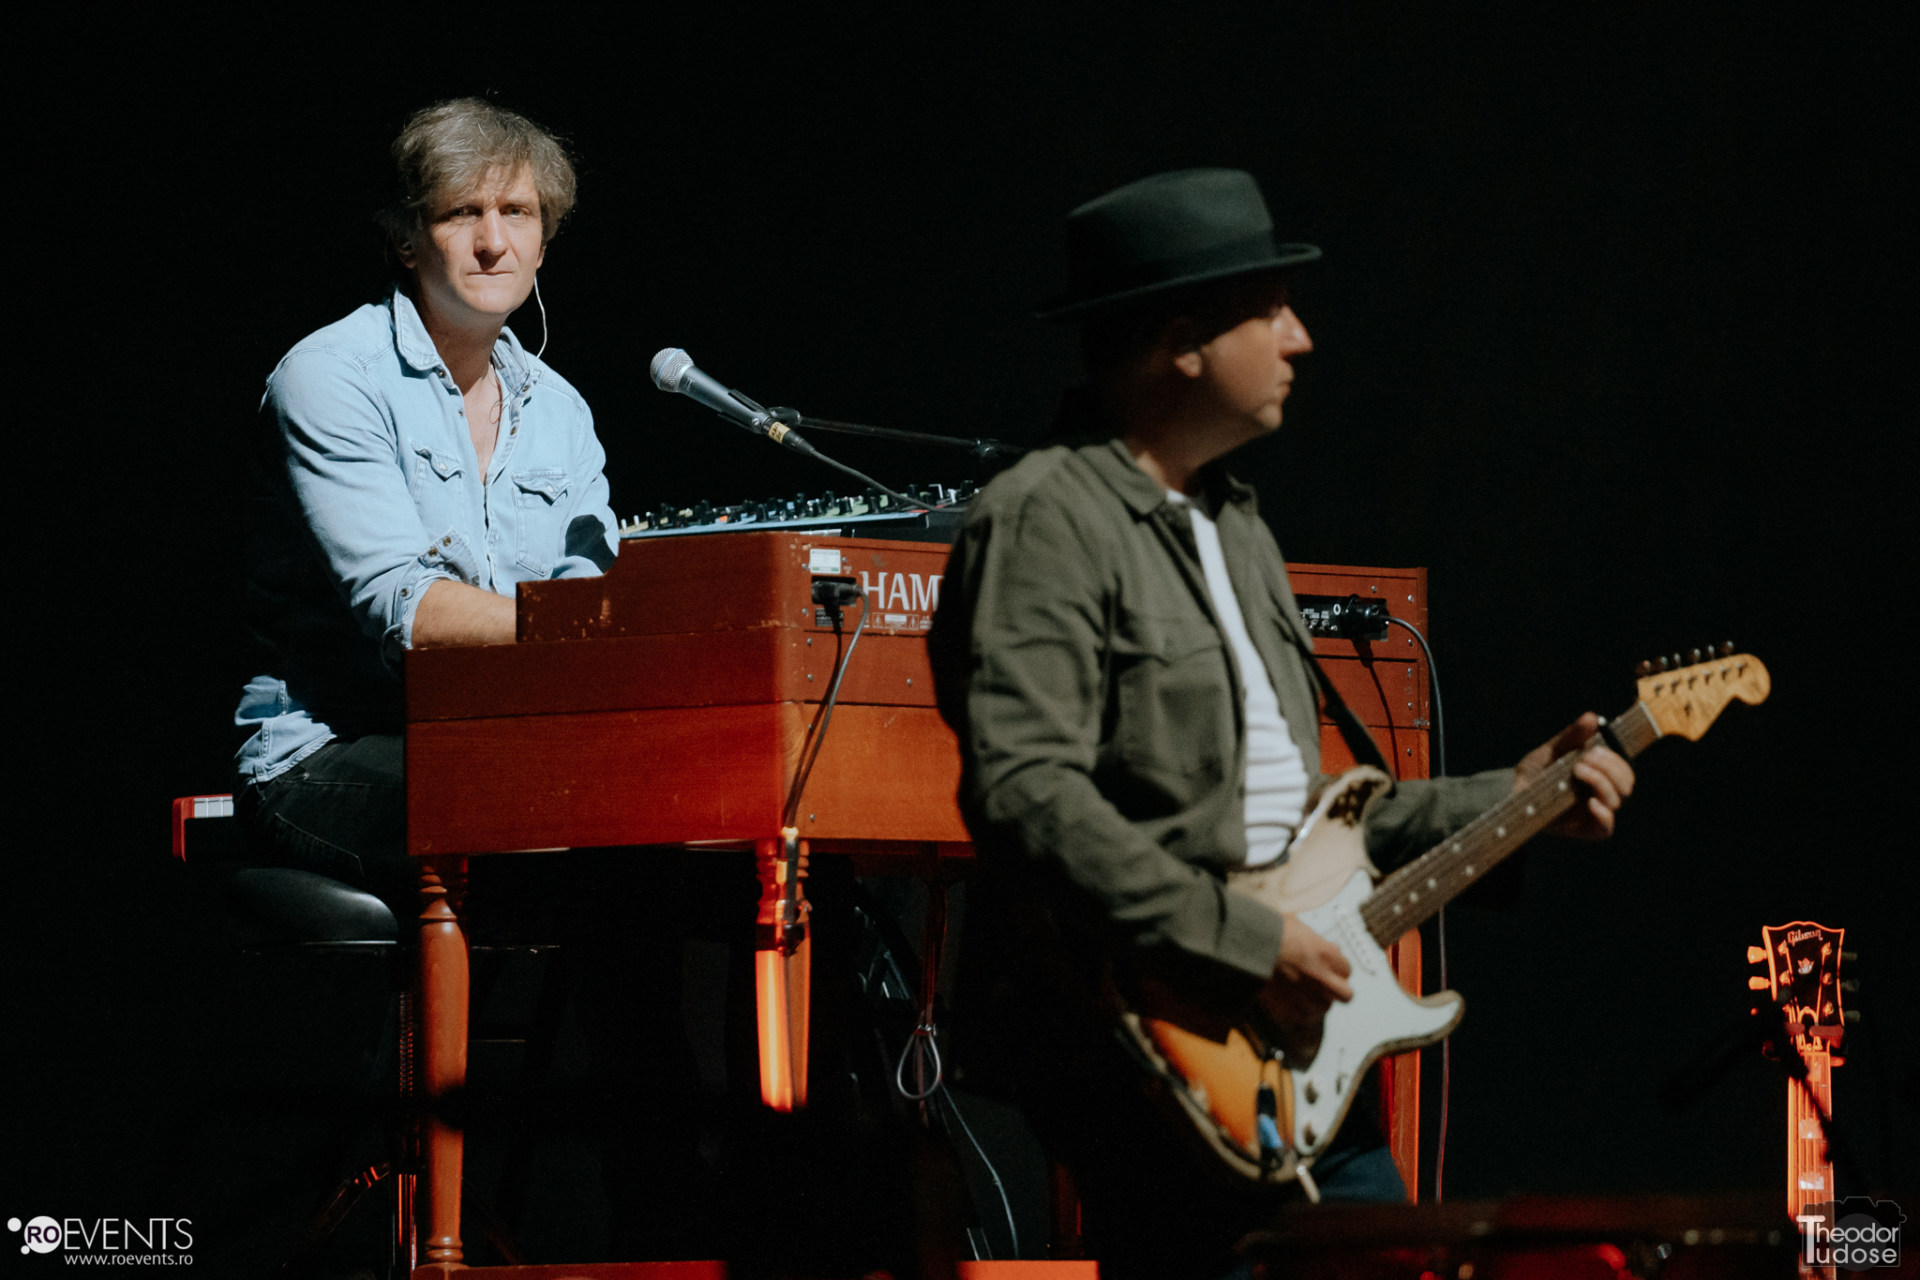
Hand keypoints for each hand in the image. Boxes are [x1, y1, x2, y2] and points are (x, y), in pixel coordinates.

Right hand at [1257, 911, 1351, 1012]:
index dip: (1336, 968)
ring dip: (1318, 1001)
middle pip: (1345, 994)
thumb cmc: (1267, 930)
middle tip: (1325, 984)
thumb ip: (1314, 939)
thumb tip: (1320, 944)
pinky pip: (1303, 1017)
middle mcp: (1320, 978)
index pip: (1346, 969)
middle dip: (1337, 989)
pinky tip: (1292, 1004)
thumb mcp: (1296, 925)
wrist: (1245, 944)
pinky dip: (1299, 1012)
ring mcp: (1305, 995)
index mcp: (1325, 955)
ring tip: (1306, 994)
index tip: (1328, 966)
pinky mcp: (1289, 1007)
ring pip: (1325, 1007)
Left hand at [1515, 712, 1634, 838]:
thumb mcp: (1551, 750)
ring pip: (1617, 800)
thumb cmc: (1535, 771)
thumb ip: (1572, 736)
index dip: (1615, 760)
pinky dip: (1604, 814)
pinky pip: (1606, 827)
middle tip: (1584, 760)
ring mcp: (1594, 812)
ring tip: (1577, 771)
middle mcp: (1601, 793)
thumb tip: (1591, 717)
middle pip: (1626, 784)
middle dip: (1610, 769)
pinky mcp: (1584, 829)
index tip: (1594, 749)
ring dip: (1602, 782)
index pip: (1623, 770)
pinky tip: (1590, 802)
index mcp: (1600, 775)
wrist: (1512, 793)